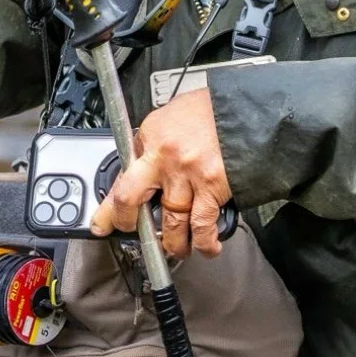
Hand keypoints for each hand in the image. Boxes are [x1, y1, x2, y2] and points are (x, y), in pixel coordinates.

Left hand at [91, 86, 231, 258]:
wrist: (250, 109)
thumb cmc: (214, 110)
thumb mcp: (173, 115)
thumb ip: (157, 142)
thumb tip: (145, 164)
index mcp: (151, 135)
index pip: (122, 173)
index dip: (111, 203)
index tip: (105, 220)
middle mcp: (163, 155)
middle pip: (129, 198)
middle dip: (125, 221)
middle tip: (130, 232)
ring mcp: (186, 173)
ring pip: (170, 221)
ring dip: (173, 242)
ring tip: (176, 248)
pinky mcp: (211, 186)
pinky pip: (201, 224)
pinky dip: (204, 242)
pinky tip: (206, 246)